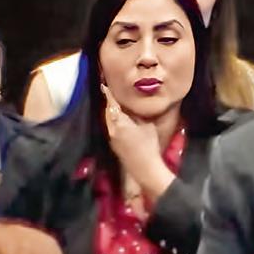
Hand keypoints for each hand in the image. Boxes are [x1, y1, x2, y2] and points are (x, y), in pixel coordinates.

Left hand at [101, 84, 173, 200]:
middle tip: (111, 93)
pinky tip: (120, 121)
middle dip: (109, 102)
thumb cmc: (149, 146)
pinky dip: (113, 121)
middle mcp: (112, 129)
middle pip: (108, 111)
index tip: (104, 85)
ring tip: (115, 105)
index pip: (112, 104)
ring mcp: (112, 138)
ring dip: (111, 112)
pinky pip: (111, 128)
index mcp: (120, 122)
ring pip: (108, 120)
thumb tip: (131, 108)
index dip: (109, 94)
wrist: (145, 168)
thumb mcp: (147, 126)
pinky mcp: (114, 145)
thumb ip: (137, 115)